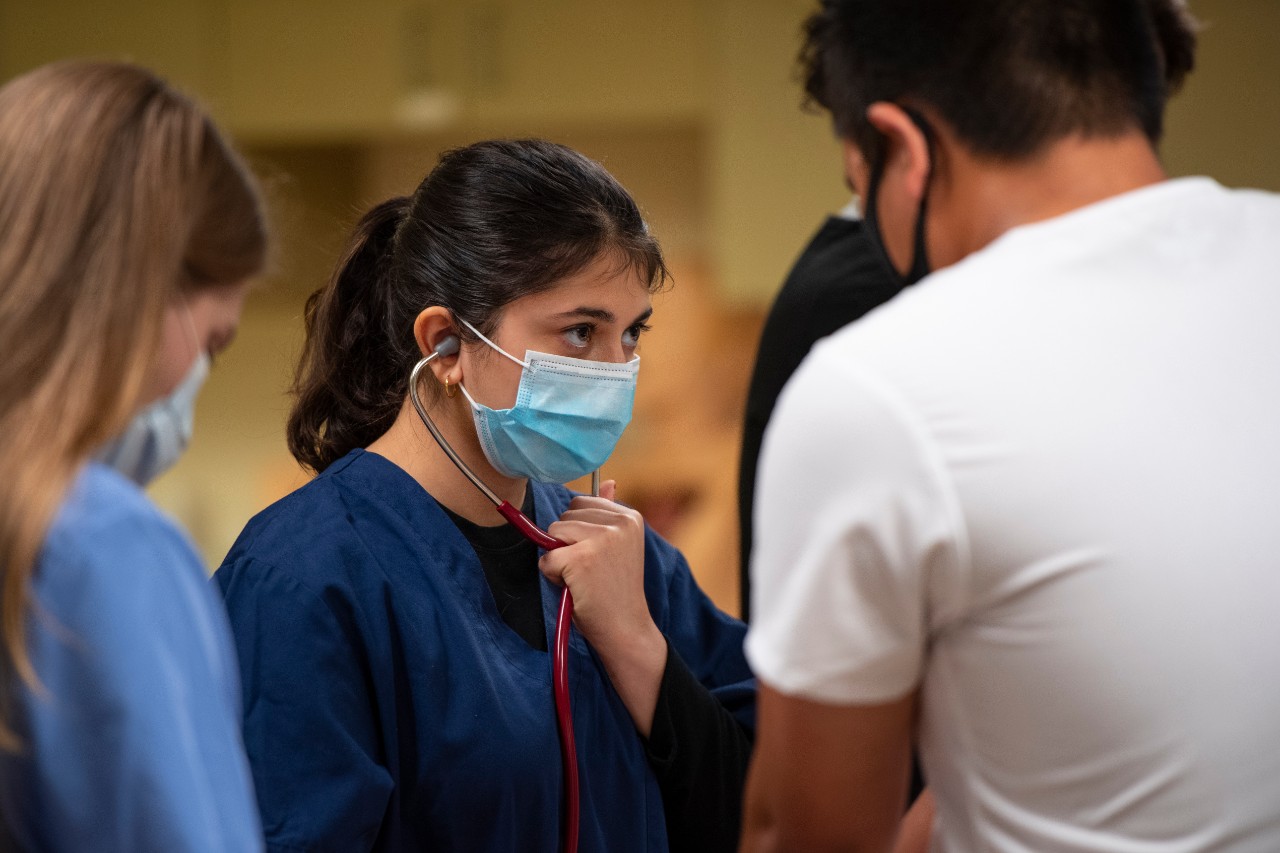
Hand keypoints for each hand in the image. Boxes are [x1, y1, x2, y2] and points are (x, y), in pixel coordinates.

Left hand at [540, 481, 665, 734]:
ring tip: (582, 578)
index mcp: (630, 516)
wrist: (625, 629)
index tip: (597, 555)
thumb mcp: (619, 545)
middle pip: (564, 516)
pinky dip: (553, 576)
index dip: (578, 530)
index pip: (581, 503)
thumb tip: (607, 480)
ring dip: (559, 559)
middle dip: (566, 543)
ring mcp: (601, 539)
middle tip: (590, 570)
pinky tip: (576, 588)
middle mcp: (619, 523)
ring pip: (553, 534)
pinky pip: (546, 559)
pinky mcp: (581, 558)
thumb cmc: (616, 589)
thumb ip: (610, 512)